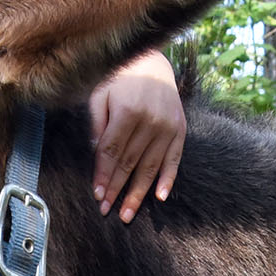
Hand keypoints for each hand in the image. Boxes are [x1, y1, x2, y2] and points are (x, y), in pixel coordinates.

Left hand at [88, 48, 184, 222]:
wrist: (152, 62)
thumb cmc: (119, 79)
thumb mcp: (100, 94)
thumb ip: (97, 124)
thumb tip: (95, 154)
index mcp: (127, 111)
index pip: (112, 152)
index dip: (103, 175)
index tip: (97, 195)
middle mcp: (150, 121)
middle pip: (130, 163)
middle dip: (117, 189)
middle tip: (108, 210)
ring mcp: (167, 127)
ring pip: (150, 167)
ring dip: (138, 193)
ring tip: (128, 214)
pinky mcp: (180, 129)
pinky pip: (174, 159)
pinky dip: (168, 179)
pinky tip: (160, 197)